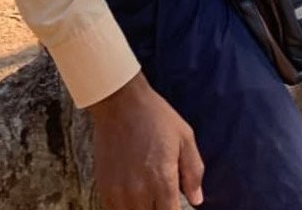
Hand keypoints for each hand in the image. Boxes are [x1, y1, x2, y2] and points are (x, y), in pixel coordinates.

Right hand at [89, 71, 204, 208]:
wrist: (120, 103)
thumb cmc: (156, 117)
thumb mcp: (184, 137)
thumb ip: (193, 172)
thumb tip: (197, 200)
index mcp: (162, 180)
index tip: (175, 205)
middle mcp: (140, 192)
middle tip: (163, 199)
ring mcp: (119, 192)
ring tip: (149, 197)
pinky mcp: (104, 189)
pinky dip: (126, 209)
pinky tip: (133, 197)